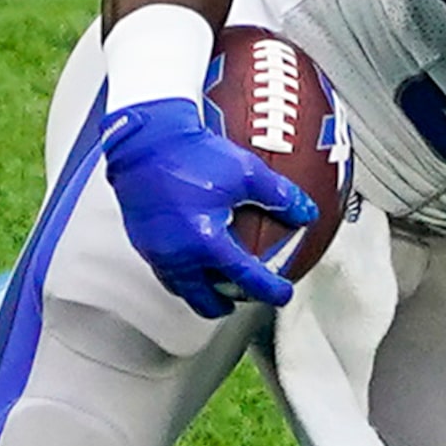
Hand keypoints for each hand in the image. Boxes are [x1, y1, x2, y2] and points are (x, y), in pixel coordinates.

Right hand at [103, 96, 311, 317]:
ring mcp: (156, 250)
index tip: (282, 293)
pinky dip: (180, 273)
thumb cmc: (189, 153)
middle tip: (240, 300)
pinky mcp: (140, 240)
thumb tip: (304, 211)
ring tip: (212, 286)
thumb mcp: (245, 172)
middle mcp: (179, 255)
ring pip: (180, 288)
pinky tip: (187, 256)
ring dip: (200, 292)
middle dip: (225, 306)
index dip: (270, 291)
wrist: (144, 139)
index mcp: (207, 243)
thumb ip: (278, 195)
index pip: (246, 280)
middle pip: (204, 300)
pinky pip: (163, 268)